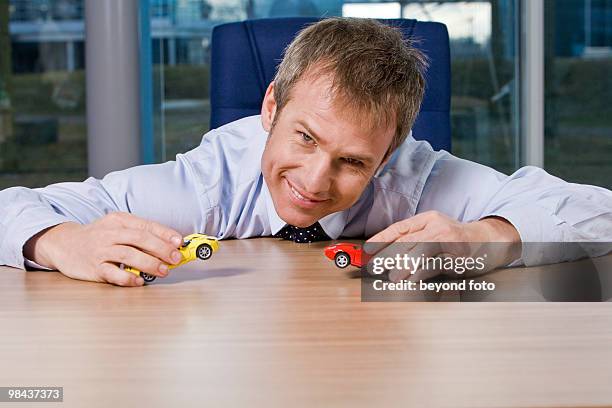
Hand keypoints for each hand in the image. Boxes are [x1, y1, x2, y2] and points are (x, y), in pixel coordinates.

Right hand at [23, 212, 183, 286]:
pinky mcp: (93, 268)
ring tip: (164, 271)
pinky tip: (139, 281)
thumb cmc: (98, 237)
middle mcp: (110, 233)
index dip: (165, 234)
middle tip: (176, 258)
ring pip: (128, 254)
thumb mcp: (117, 227)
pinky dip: (127, 277)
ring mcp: (100, 250)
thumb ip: (140, 234)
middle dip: (161, 249)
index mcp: (119, 220)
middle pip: (139, 238)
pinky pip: (112, 273)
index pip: (146, 225)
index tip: (180, 242)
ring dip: (149, 263)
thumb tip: (170, 246)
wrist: (63, 244)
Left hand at [365, 211, 520, 281]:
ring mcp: (447, 242)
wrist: (489, 241)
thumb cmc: (456, 239)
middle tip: (373, 267)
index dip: (381, 239)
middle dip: (386, 255)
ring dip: (402, 266)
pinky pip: (434, 266)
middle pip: (406, 241)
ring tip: (391, 278)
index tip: (367, 249)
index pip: (399, 228)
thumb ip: (413, 239)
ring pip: (419, 253)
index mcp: (428, 219)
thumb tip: (384, 253)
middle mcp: (436, 227)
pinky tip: (410, 281)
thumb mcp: (434, 231)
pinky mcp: (456, 257)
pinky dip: (420, 275)